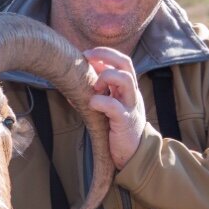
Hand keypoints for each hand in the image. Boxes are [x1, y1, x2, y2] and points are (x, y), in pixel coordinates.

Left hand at [84, 47, 145, 169]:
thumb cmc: (118, 131)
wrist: (135, 156)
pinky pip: (114, 106)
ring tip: (93, 88)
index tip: (87, 55)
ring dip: (106, 77)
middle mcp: (132, 94)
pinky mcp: (125, 122)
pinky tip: (90, 104)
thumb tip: (74, 83)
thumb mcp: (109, 108)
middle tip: (86, 57)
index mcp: (128, 89)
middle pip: (126, 63)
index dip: (105, 53)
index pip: (122, 61)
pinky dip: (99, 101)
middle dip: (105, 55)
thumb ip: (97, 94)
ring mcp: (131, 106)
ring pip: (125, 79)